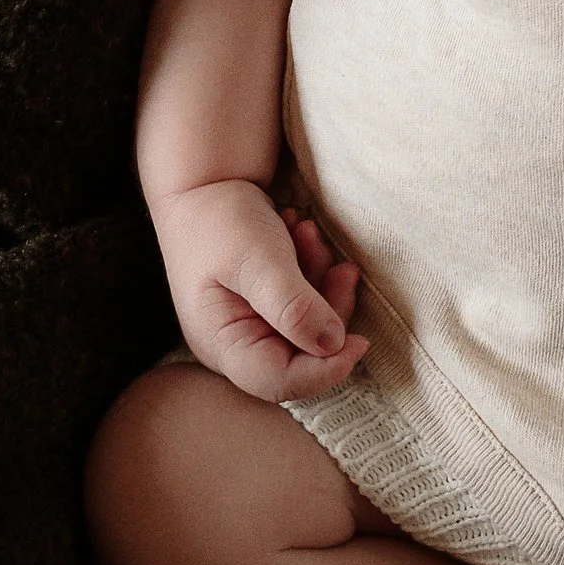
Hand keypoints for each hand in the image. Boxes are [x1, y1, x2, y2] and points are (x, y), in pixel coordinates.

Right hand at [158, 183, 367, 402]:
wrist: (204, 182)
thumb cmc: (219, 220)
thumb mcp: (257, 259)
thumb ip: (294, 305)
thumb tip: (333, 345)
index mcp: (223, 345)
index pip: (279, 382)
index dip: (325, 370)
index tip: (359, 341)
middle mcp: (237, 345)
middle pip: (302, 356)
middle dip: (328, 310)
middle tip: (340, 267)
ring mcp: (253, 326)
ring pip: (311, 327)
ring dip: (322, 283)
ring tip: (307, 234)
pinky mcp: (269, 307)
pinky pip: (308, 305)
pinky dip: (314, 274)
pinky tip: (301, 236)